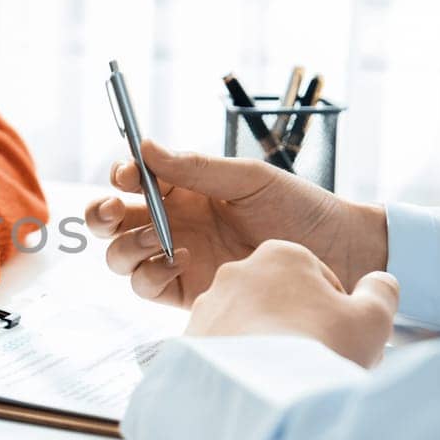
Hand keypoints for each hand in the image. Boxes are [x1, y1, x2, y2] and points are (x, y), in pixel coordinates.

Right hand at [85, 141, 386, 307]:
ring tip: (157, 239)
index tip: (128, 175)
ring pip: (121, 255)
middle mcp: (173, 223)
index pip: (134, 181)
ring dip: (125, 245)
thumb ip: (196, 167)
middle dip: (101, 214)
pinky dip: (150, 274)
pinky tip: (180, 261)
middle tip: (115, 210)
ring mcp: (176, 258)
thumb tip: (145, 147)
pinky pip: (146, 286)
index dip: (121, 176)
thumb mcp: (249, 178)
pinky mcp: (185, 292)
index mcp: (184, 189)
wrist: (338, 256)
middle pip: (112, 221)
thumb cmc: (300, 208)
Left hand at [186, 240, 399, 366]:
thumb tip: (380, 281)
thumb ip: (380, 292)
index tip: (339, 337)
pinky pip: (222, 348)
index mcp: (280, 255)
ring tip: (285, 374)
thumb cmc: (320, 349)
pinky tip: (257, 383)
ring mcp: (207, 305)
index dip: (335, 311)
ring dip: (266, 343)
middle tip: (314, 358)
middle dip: (297, 324)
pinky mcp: (189, 339)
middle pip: (278, 299)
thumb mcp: (372, 318)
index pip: (316, 278)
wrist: (263, 395)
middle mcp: (235, 272)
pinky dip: (239, 363)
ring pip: (248, 323)